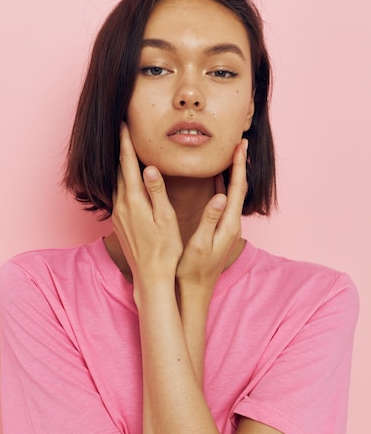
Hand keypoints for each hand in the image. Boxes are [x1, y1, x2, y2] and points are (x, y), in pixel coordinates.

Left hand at [112, 123, 182, 283]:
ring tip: (126, 150)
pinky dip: (121, 181)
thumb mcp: (166, 219)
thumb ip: (157, 192)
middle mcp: (121, 205)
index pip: (128, 164)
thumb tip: (149, 168)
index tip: (124, 124)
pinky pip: (117, 194)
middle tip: (124, 130)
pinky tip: (127, 180)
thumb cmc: (165, 250)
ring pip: (116, 182)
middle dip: (122, 149)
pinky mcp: (118, 223)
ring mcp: (118, 214)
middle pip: (119, 169)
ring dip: (121, 165)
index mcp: (134, 201)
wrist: (150, 277)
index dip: (126, 142)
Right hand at [176, 139, 247, 293]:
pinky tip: (216, 177)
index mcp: (228, 224)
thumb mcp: (200, 244)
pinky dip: (222, 184)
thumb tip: (221, 196)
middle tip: (239, 142)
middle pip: (239, 187)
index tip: (240, 146)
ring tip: (231, 154)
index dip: (239, 166)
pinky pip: (224, 200)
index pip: (237, 189)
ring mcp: (226, 225)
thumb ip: (210, 219)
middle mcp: (231, 223)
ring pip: (233, 193)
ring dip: (232, 172)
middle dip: (239, 164)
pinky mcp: (219, 227)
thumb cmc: (193, 269)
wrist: (195, 290)